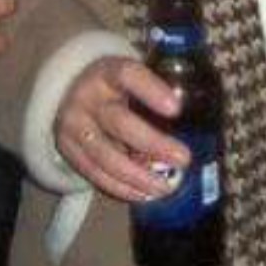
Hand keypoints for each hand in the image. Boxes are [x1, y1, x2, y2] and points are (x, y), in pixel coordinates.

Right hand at [52, 55, 189, 202]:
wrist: (67, 90)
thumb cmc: (114, 85)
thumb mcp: (130, 76)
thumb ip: (154, 90)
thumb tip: (198, 119)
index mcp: (107, 71)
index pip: (128, 75)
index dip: (151, 91)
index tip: (176, 108)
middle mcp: (87, 97)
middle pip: (119, 122)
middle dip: (153, 144)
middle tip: (184, 159)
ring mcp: (74, 125)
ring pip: (105, 156)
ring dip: (138, 176)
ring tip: (166, 187)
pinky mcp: (68, 150)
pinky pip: (94, 173)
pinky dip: (120, 187)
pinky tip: (144, 194)